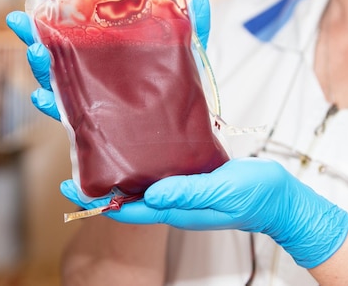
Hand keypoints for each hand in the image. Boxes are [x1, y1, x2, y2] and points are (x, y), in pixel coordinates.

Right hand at [6, 0, 211, 119]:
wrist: (184, 140)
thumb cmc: (180, 97)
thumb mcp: (189, 61)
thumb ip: (192, 31)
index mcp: (112, 52)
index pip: (81, 21)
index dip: (61, 1)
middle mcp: (96, 73)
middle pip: (59, 48)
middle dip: (36, 30)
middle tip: (22, 16)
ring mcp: (91, 99)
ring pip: (56, 78)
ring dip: (38, 64)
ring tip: (34, 51)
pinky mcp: (92, 128)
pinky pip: (66, 116)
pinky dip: (51, 105)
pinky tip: (42, 96)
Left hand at [60, 157, 347, 268]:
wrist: (279, 198)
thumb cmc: (256, 198)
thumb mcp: (221, 192)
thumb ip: (188, 193)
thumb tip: (152, 193)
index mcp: (174, 208)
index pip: (124, 208)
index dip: (95, 199)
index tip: (69, 186)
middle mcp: (170, 200)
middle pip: (124, 191)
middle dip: (96, 175)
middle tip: (73, 148)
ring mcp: (178, 189)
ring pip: (136, 178)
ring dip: (114, 163)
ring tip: (94, 140)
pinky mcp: (188, 177)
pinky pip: (155, 169)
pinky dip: (138, 157)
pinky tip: (132, 140)